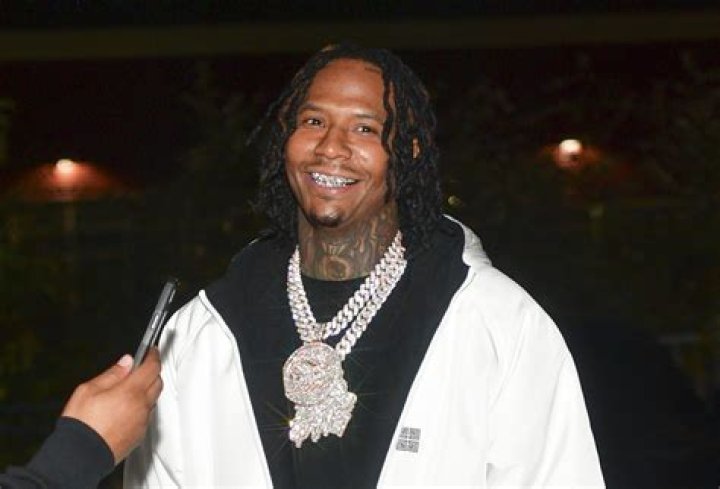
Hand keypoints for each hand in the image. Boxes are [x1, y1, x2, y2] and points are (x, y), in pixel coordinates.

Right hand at [61, 348, 162, 463]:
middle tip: (140, 368)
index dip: (153, 356)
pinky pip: (146, 415)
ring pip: (153, 399)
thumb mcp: (89, 390)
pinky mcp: (139, 435)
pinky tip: (126, 408)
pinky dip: (142, 407)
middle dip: (151, 372)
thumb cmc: (81, 425)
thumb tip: (126, 362)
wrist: (80, 456)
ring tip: (129, 389)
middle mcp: (141, 406)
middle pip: (157, 382)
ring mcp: (142, 422)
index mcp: (130, 392)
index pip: (152, 367)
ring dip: (147, 390)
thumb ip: (112, 374)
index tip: (152, 351)